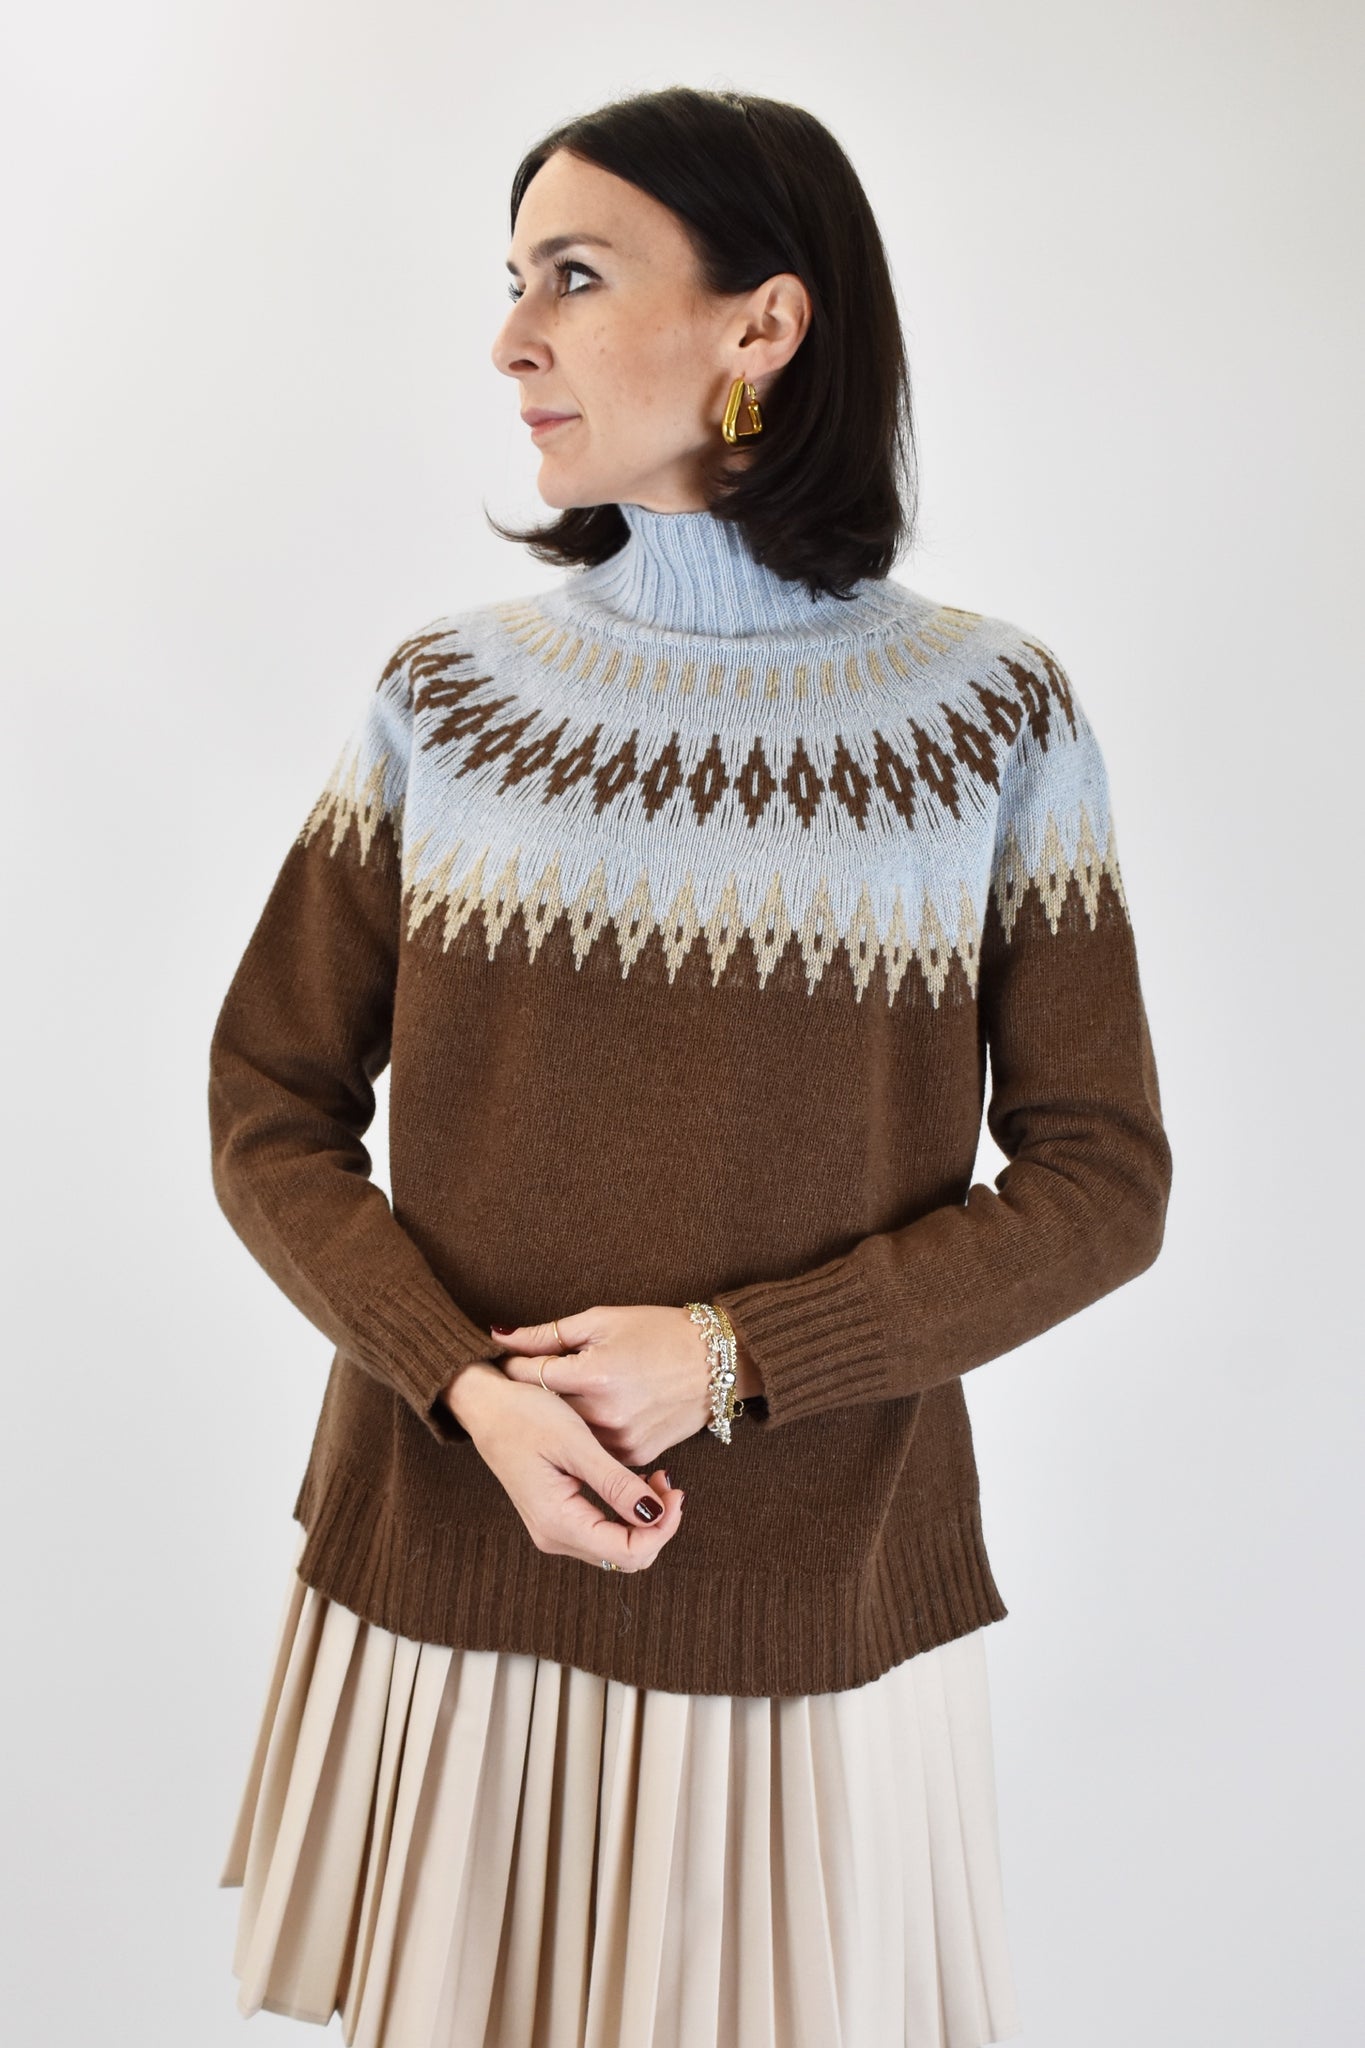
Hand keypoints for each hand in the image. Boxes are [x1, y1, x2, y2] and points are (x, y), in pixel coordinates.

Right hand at [448, 1363, 684, 1571]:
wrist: (486, 1406)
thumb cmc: (526, 1415)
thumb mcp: (576, 1443)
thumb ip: (615, 1483)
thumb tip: (656, 1515)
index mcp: (558, 1522)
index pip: (628, 1553)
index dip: (662, 1529)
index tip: (675, 1491)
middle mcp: (554, 1536)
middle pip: (625, 1557)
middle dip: (657, 1525)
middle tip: (669, 1481)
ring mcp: (553, 1530)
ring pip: (616, 1548)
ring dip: (644, 1519)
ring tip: (655, 1476)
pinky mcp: (556, 1518)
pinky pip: (603, 1533)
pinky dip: (627, 1514)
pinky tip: (634, 1482)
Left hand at [491, 1305, 715, 1467]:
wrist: (718, 1361)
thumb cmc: (659, 1332)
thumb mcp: (603, 1320)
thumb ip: (548, 1335)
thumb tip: (500, 1336)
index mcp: (592, 1376)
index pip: (528, 1376)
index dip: (514, 1366)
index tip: (510, 1359)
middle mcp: (604, 1415)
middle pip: (545, 1408)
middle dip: (535, 1393)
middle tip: (532, 1377)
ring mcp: (621, 1440)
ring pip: (569, 1433)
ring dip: (563, 1417)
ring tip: (570, 1392)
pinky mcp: (636, 1455)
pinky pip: (597, 1447)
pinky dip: (591, 1431)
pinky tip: (600, 1409)